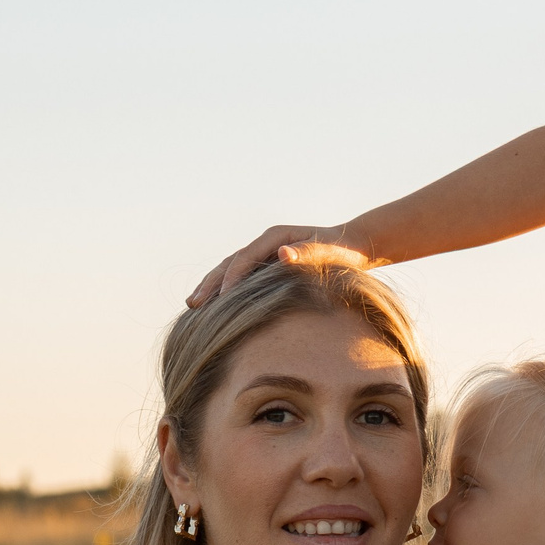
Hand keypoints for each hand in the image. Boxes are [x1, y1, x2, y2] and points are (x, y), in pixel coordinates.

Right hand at [188, 226, 349, 306]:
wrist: (351, 246)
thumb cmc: (342, 253)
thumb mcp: (329, 253)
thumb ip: (308, 253)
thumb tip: (282, 254)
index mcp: (275, 236)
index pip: (245, 257)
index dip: (232, 277)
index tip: (220, 299)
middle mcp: (265, 242)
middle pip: (230, 262)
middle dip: (211, 283)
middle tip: (193, 304)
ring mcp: (263, 253)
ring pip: (230, 269)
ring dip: (211, 286)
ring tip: (193, 305)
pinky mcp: (266, 265)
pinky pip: (239, 276)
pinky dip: (223, 289)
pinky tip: (214, 307)